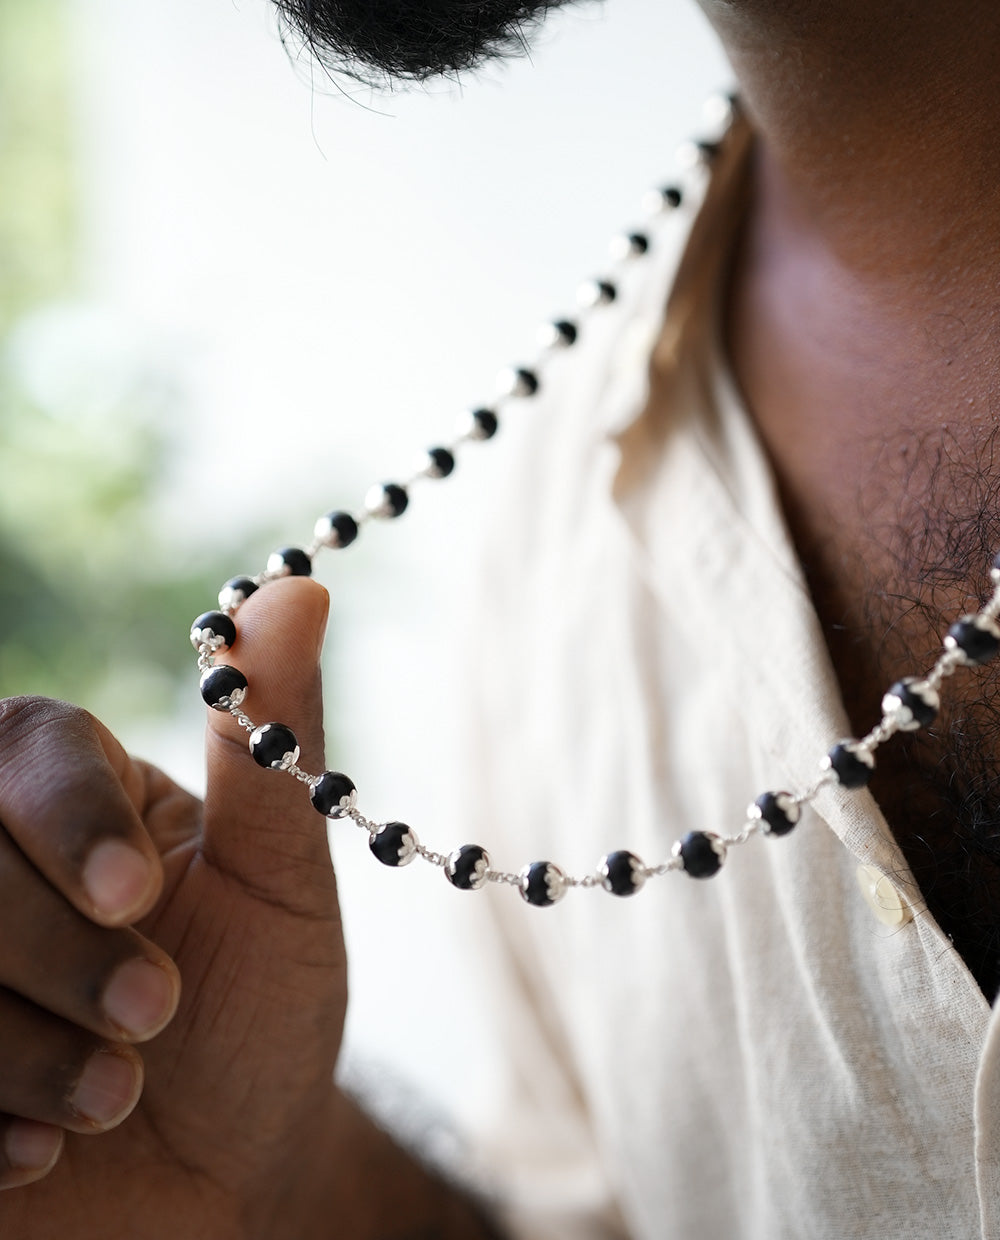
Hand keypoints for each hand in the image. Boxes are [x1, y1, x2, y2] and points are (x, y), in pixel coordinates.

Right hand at [0, 577, 346, 1238]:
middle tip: (156, 1015)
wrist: (232, 1169)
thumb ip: (270, 742)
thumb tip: (296, 589)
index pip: (23, 743)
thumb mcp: (280, 881)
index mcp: (67, 792)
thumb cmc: (260, 1007)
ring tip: (116, 1094)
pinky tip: (37, 1152)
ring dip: (18, 1042)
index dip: (68, 816)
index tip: (141, 897)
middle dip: (56, 948)